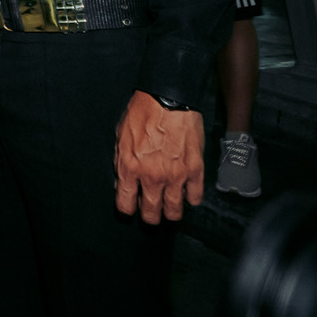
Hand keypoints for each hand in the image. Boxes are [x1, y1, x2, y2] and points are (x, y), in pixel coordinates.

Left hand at [114, 91, 204, 223]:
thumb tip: (121, 183)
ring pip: (175, 210)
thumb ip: (120, 163)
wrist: (168, 99)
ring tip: (169, 210)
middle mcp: (152, 177)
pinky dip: (191, 198)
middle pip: (151, 213)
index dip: (127, 210)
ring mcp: (176, 176)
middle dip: (150, 217)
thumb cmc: (142, 114)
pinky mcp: (195, 170)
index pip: (125, 205)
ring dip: (171, 213)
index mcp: (130, 169)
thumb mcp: (120, 138)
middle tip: (151, 214)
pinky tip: (187, 195)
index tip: (130, 209)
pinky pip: (195, 196)